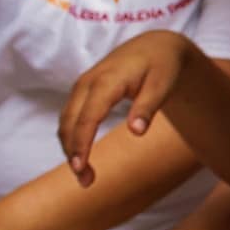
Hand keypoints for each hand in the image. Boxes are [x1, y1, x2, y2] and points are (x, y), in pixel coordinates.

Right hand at [58, 30, 195, 185]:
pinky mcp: (82, 93)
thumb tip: (137, 132)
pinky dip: (73, 139)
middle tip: (86, 183)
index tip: (80, 168)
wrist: (155, 46)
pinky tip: (83, 158)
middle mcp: (87, 83)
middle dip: (73, 153)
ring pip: (66, 123)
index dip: (81, 143)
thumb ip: (148, 107)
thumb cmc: (162, 65)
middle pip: (70, 123)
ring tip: (87, 178)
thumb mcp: (163, 84)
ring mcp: (81, 87)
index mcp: (106, 81)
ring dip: (71, 150)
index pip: (87, 117)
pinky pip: (70, 119)